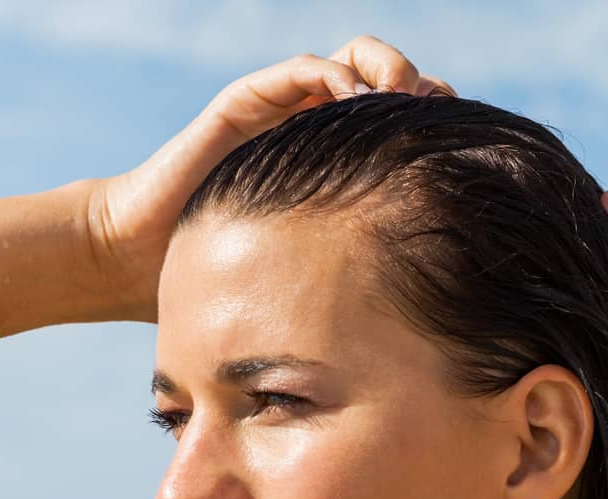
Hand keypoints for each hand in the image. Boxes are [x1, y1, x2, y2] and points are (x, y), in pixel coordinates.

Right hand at [84, 36, 455, 321]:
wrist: (138, 263)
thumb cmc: (222, 294)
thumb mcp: (313, 292)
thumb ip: (362, 294)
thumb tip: (442, 327)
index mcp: (339, 178)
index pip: (409, 137)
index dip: (443, 138)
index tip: (469, 163)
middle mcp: (316, 137)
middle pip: (398, 91)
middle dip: (430, 100)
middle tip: (447, 132)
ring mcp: (284, 114)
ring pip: (359, 62)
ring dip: (393, 74)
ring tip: (410, 106)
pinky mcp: (249, 103)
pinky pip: (306, 69)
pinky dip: (340, 75)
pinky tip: (359, 105)